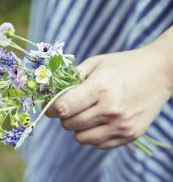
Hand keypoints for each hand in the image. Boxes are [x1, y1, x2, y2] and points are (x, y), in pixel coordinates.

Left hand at [45, 42, 172, 148]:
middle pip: (69, 124)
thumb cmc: (122, 66)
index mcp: (101, 88)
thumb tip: (49, 92)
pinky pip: (98, 144)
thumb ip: (70, 78)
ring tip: (87, 113)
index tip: (49, 106)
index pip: (63, 107)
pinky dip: (93, 134)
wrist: (159, 73)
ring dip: (78, 127)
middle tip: (72, 105)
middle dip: (64, 115)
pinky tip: (100, 120)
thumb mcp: (95, 63)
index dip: (51, 108)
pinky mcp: (130, 135)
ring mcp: (122, 125)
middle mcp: (111, 109)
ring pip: (81, 138)